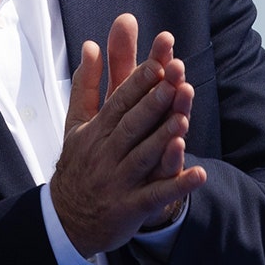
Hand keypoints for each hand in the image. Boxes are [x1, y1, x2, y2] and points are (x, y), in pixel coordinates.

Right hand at [50, 13, 206, 256]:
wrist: (66, 219)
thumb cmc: (78, 164)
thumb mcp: (76, 123)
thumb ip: (87, 84)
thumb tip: (91, 45)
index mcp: (96, 131)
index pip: (119, 102)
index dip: (139, 84)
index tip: (158, 64)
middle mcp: (107, 153)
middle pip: (132, 125)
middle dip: (153, 104)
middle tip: (174, 83)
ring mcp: (119, 181)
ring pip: (144, 156)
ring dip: (164, 138)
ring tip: (184, 119)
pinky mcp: (131, 207)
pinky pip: (156, 195)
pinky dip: (177, 186)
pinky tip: (199, 174)